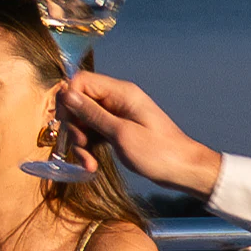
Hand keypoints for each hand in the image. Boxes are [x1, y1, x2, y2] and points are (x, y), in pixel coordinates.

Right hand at [51, 71, 223, 197]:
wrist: (183, 169)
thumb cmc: (157, 152)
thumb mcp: (121, 134)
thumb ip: (93, 114)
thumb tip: (67, 94)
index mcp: (121, 93)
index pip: (82, 81)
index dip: (69, 99)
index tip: (67, 122)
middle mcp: (118, 100)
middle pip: (80, 102)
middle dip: (74, 125)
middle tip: (80, 145)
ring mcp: (118, 115)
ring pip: (85, 121)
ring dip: (80, 142)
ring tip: (89, 163)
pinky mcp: (118, 130)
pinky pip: (94, 133)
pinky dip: (90, 148)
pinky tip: (92, 165)